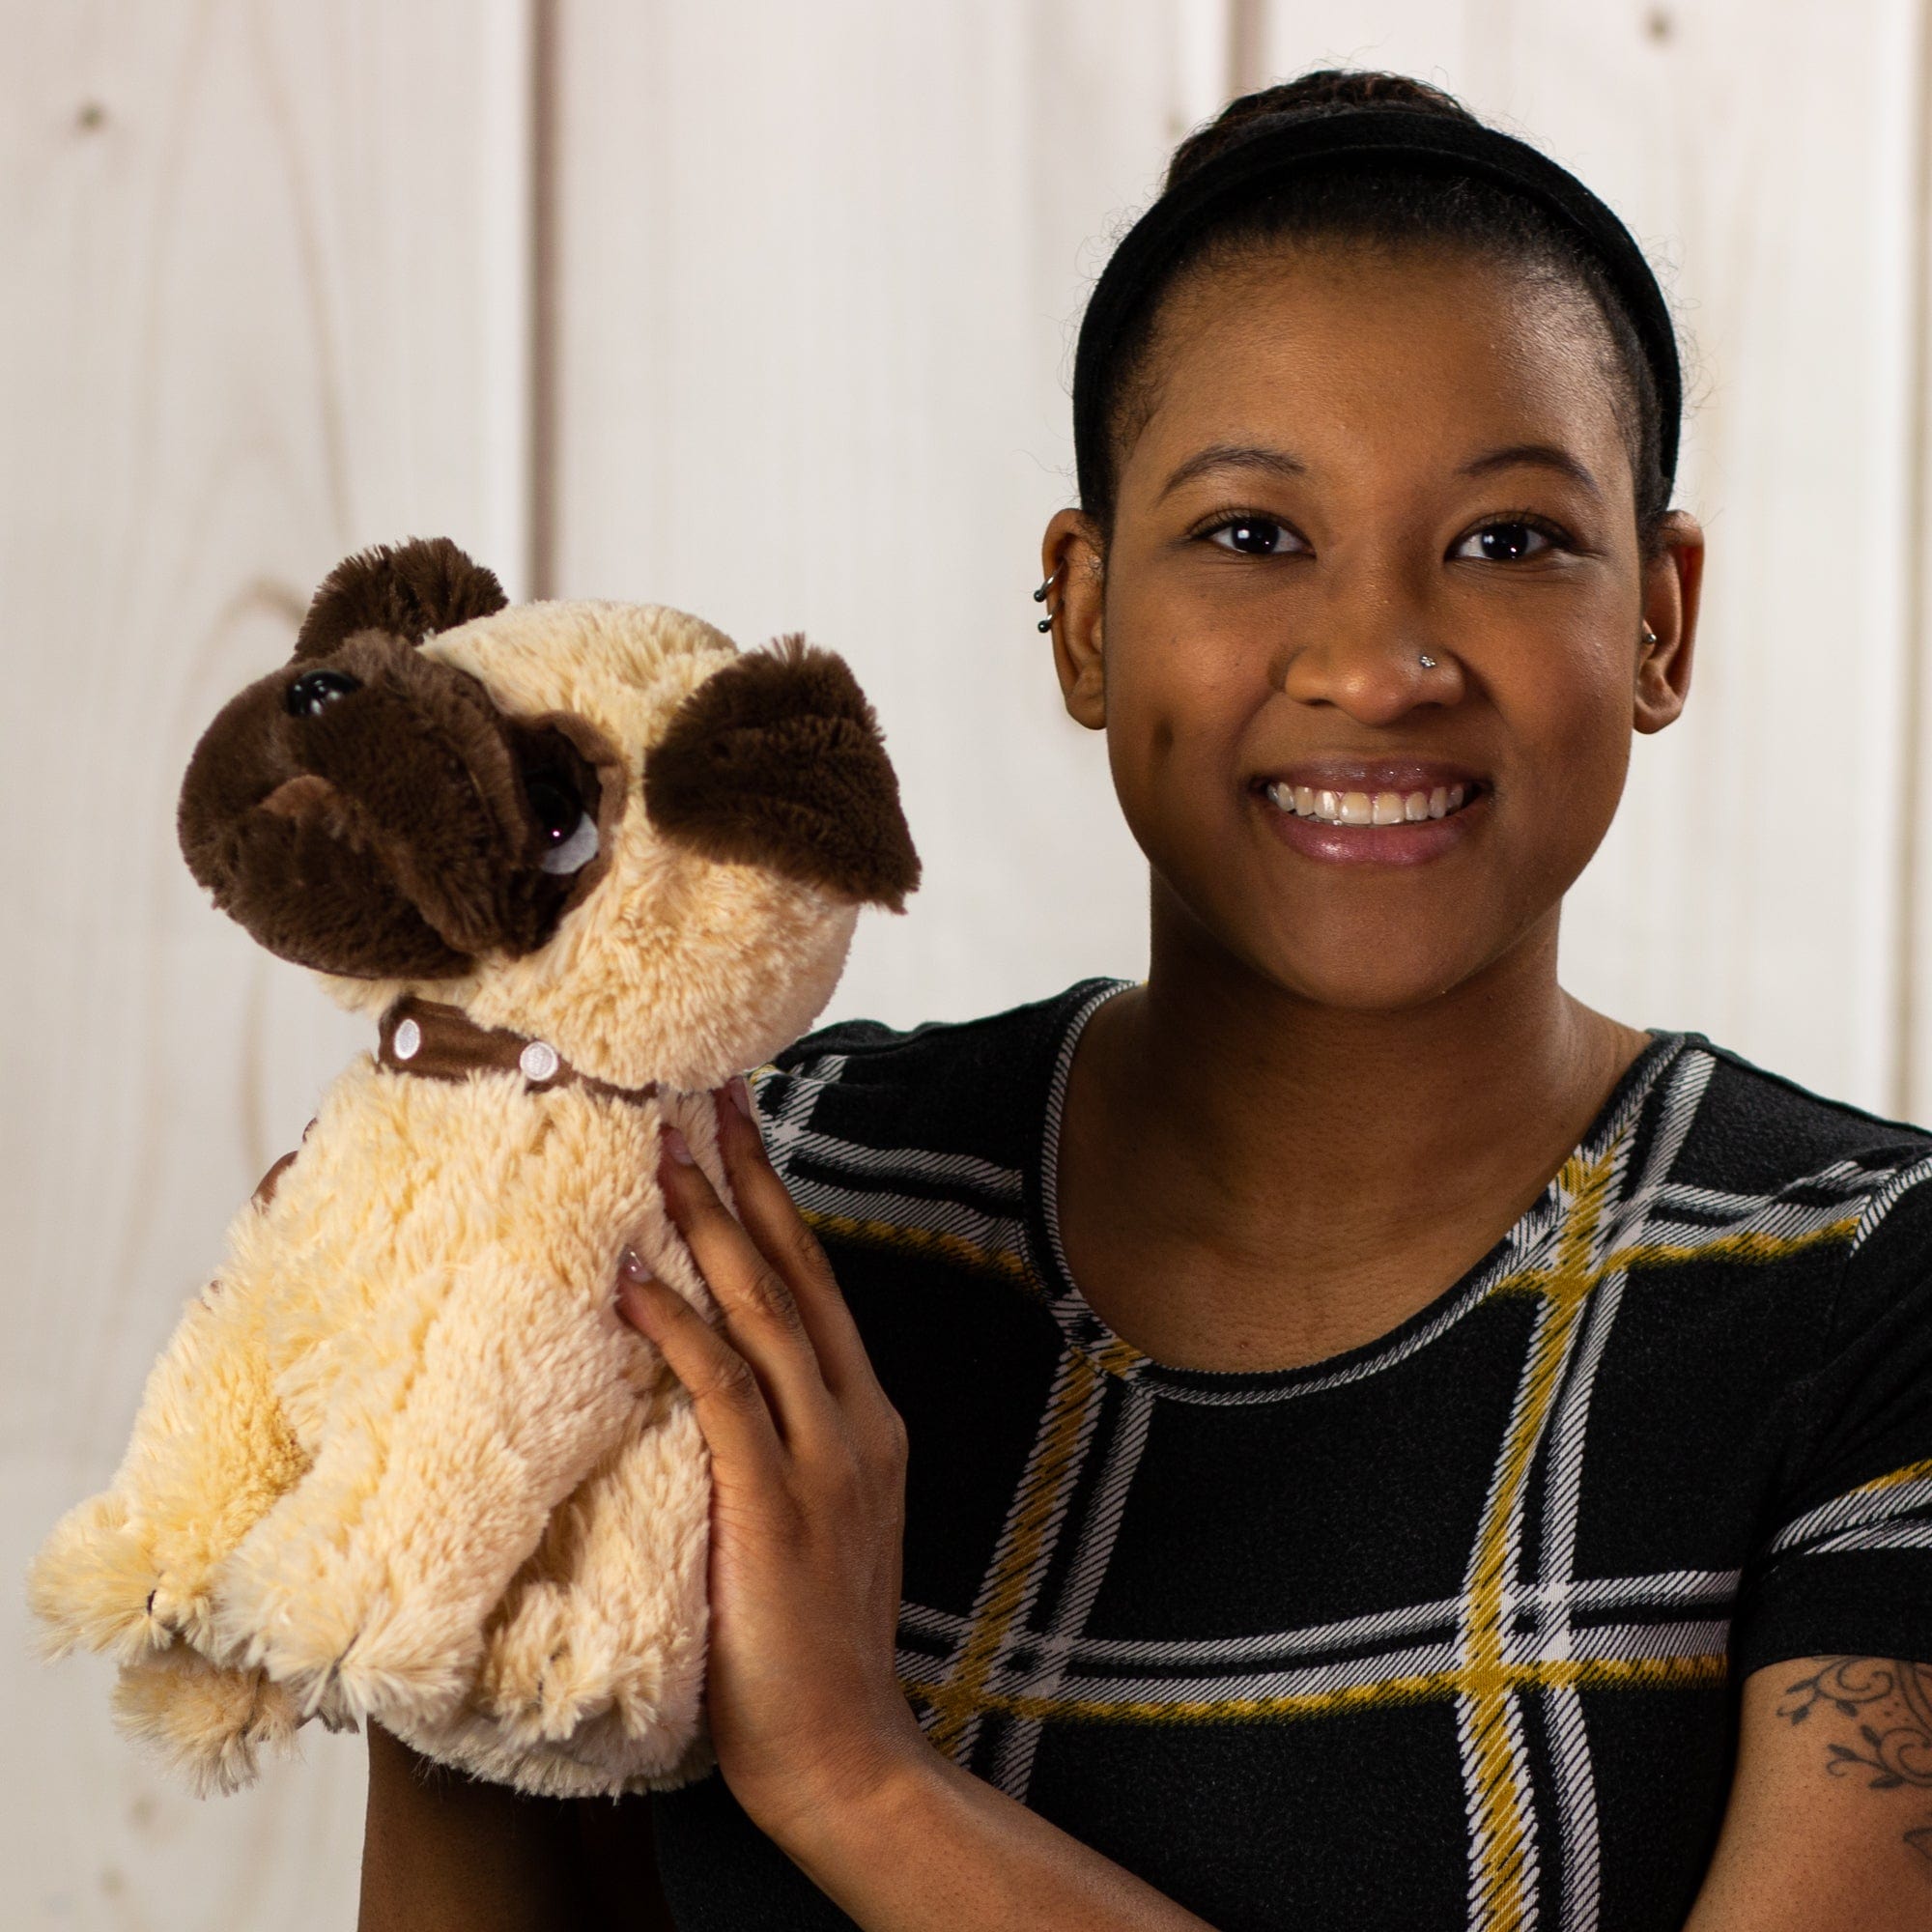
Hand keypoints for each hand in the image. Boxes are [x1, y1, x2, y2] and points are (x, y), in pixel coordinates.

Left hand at [613, 1078, 930, 1844]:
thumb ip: (779, 1446)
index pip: (815, 1286)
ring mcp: (824, 1458)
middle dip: (750, 1179)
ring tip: (663, 1155)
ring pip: (766, 1312)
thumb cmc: (809, 1641)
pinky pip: (725, 1395)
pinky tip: (636, 1288)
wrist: (844, 1749)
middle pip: (798, 1271)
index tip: (739, 1134)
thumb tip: (702, 1383)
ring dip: (711, 1229)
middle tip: (706, 1096)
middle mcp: (855, 1419)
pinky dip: (681, 1333)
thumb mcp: (813, 1519)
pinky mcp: (776, 1503)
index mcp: (864, 1418)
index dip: (776, 1205)